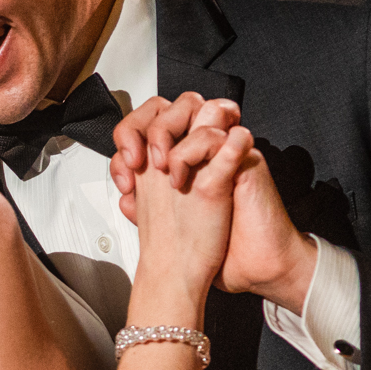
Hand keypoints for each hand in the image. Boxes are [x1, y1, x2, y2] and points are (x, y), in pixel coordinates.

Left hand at [111, 97, 316, 306]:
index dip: (130, 137)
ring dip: (178, 140)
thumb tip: (126, 198)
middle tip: (141, 165)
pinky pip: (232, 138)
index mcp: (182, 158)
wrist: (245, 264)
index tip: (125, 177)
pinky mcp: (246, 165)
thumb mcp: (167, 223)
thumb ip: (147, 205)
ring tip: (170, 177)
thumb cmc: (210, 246)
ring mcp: (226, 153)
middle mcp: (204, 150)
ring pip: (206, 112)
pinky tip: (190, 182)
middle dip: (152, 128)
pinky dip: (206, 154)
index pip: (153, 119)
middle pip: (178, 105)